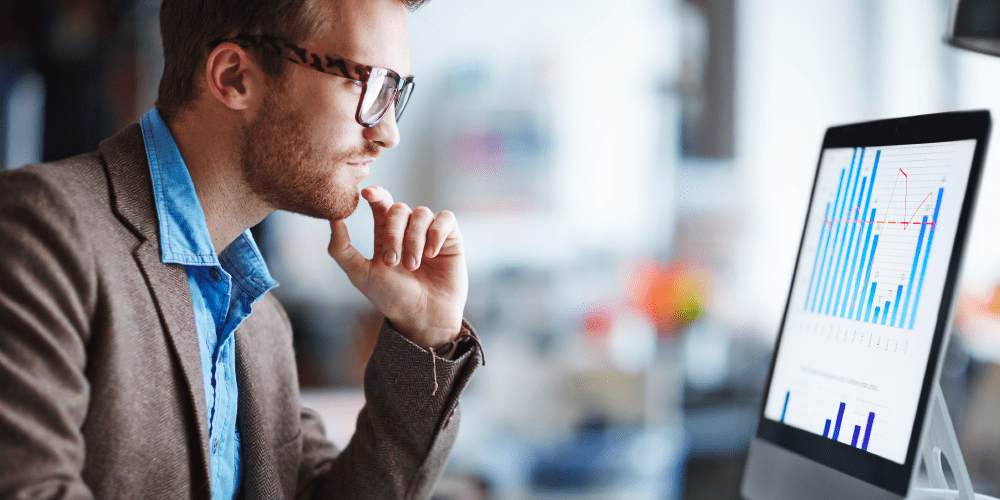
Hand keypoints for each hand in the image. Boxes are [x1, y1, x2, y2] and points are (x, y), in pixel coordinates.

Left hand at [328, 185, 467, 348]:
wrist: (423, 318)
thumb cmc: (391, 299)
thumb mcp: (360, 275)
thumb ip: (341, 248)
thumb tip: (332, 217)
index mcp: (385, 235)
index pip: (380, 203)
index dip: (375, 194)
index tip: (366, 194)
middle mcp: (408, 230)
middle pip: (398, 209)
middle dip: (394, 234)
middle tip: (393, 263)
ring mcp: (429, 233)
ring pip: (421, 213)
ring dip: (414, 240)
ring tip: (413, 266)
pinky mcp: (451, 238)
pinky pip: (445, 219)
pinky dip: (437, 233)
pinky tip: (432, 254)